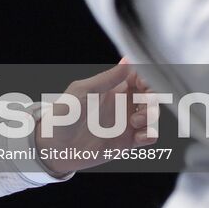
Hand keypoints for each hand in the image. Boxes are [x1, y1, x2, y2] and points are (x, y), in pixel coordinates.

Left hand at [34, 59, 156, 175]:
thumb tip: (128, 60)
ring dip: (151, 116)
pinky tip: (139, 137)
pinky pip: (149, 136)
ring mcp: (125, 122)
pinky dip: (150, 135)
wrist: (55, 146)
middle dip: (153, 96)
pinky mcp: (127, 141)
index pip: (138, 76)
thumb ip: (107, 78)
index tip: (143, 82)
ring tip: (134, 122)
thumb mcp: (83, 91)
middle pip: (151, 94)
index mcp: (112, 87)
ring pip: (153, 114)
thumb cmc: (63, 114)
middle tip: (142, 103)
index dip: (146, 76)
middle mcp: (121, 103)